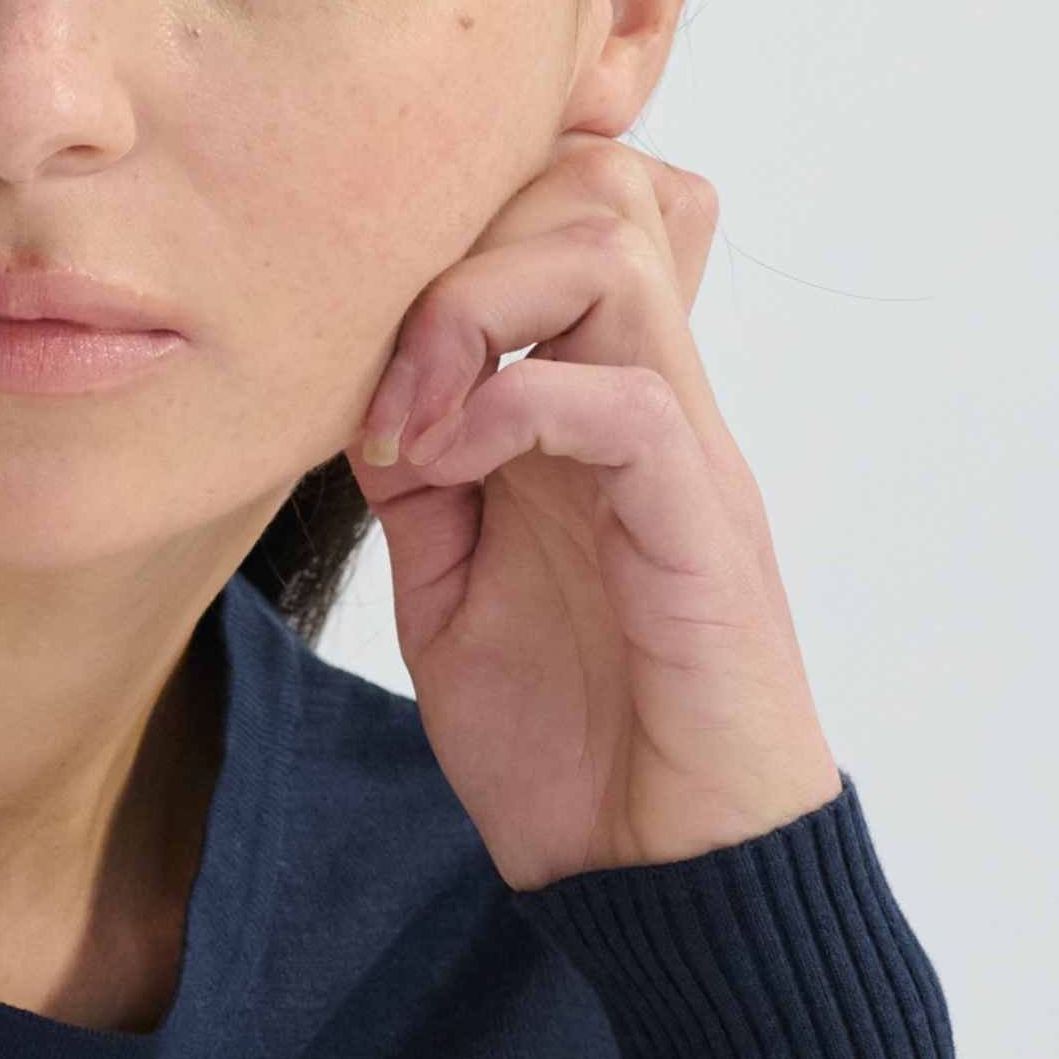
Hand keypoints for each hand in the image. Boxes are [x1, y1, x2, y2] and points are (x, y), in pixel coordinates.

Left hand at [344, 128, 843, 891]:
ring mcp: (684, 455)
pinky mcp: (702, 527)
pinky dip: (508, 409)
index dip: (447, 234)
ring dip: (474, 308)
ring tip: (408, 426)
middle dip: (457, 241)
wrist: (664, 876)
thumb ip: (424, 487)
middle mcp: (650, 406)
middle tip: (379, 383)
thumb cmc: (574, 748)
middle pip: (596, 182)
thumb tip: (361, 397)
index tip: (356, 365)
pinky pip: (622, 396)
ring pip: (614, 247)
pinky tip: (442, 477)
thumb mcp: (453, 594)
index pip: (558, 209)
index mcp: (592, 412)